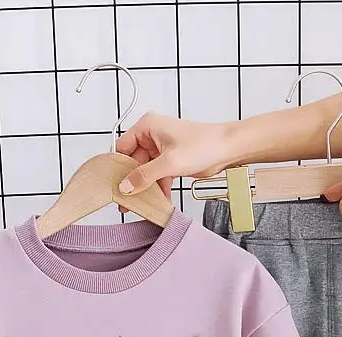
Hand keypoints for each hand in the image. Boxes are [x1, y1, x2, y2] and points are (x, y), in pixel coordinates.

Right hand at [115, 113, 236, 195]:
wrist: (227, 150)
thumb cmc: (204, 145)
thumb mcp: (169, 163)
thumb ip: (144, 176)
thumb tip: (126, 186)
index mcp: (147, 126)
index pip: (123, 147)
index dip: (118, 167)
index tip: (114, 185)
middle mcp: (152, 136)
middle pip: (133, 162)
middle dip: (132, 181)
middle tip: (126, 201)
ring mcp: (162, 149)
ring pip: (145, 171)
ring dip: (145, 188)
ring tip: (140, 205)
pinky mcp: (171, 161)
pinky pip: (157, 176)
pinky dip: (158, 188)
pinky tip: (158, 201)